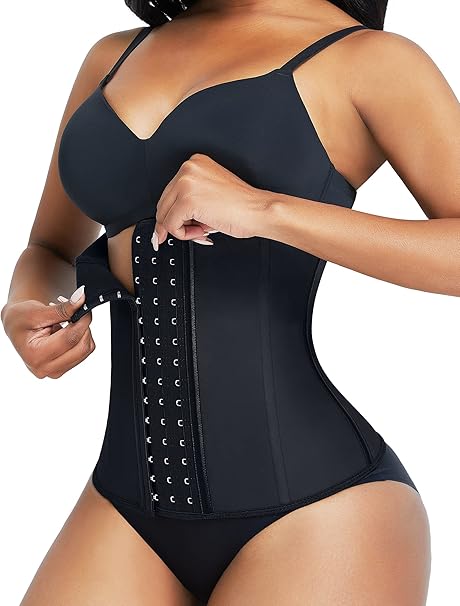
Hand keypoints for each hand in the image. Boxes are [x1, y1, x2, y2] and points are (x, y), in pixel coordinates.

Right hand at [2, 285, 94, 378]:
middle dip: (83, 326)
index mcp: (35, 356)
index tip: (83, 306)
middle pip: (82, 347)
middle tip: (74, 311)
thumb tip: (81, 300)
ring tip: (66, 320)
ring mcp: (55, 371)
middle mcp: (45, 369)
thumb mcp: (38, 311)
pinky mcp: (63, 368)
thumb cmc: (20, 319)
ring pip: (86, 349)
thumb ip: (62, 308)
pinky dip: (80, 337)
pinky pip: (83, 352)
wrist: (15, 326)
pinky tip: (66, 330)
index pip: (70, 339)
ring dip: (82, 331)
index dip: (82, 320)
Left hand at [153, 153, 268, 248]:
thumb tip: (165, 223)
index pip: (170, 192)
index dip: (174, 212)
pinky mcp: (186, 200)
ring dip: (181, 229)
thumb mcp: (210, 195)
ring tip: (203, 229)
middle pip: (163, 203)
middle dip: (175, 223)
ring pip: (164, 215)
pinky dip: (184, 235)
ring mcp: (186, 183)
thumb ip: (188, 201)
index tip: (176, 226)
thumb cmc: (242, 207)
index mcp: (195, 163)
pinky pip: (170, 225)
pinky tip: (203, 231)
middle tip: (192, 233)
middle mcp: (188, 168)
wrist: (259, 210)